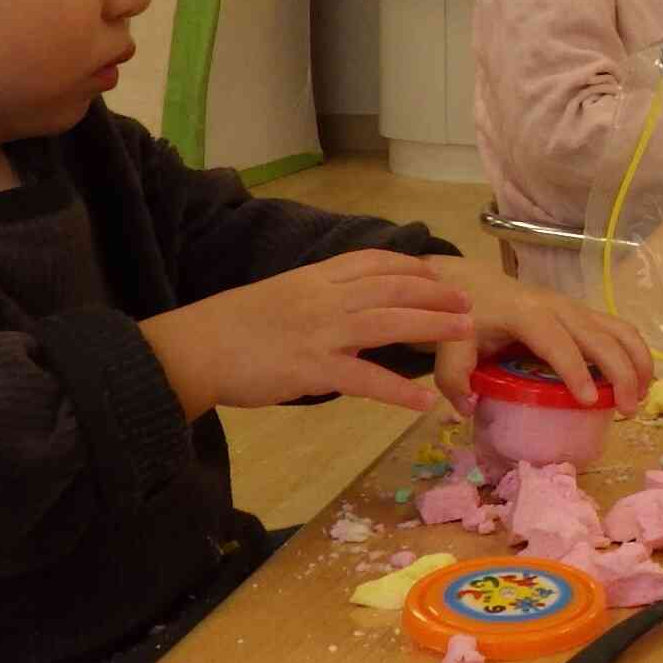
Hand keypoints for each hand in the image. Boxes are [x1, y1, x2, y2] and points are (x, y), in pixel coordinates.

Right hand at [143, 251, 473, 418]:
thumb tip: (350, 305)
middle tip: (470, 303)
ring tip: (466, 334)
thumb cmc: (230, 327)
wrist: (192, 349)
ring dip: (434, 327)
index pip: (374, 261)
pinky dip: (399, 391)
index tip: (438, 271)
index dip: (412, 266)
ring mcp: (320, 332)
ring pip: (390, 323)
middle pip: (394, 288)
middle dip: (437, 293)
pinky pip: (366, 378)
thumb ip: (317, 297)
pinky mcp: (312, 368)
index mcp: (315, 278)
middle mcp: (324, 298)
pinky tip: (424, 402)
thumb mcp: (280, 295)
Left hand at [421, 255, 652, 414]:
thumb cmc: (466, 316)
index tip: (590, 401)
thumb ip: (452, 375)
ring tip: (644, 395)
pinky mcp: (584, 313)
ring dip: (638, 361)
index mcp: (527, 314)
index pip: (557, 343)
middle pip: (600, 336)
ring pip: (619, 329)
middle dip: (621, 372)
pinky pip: (618, 328)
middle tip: (629, 409)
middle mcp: (559, 307)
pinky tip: (640, 379)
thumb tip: (468, 407)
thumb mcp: (450, 343)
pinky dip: (635, 352)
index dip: (575, 370)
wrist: (475, 283)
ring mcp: (576, 308)